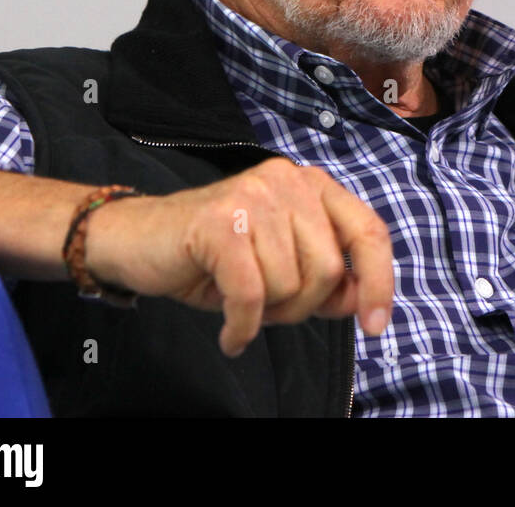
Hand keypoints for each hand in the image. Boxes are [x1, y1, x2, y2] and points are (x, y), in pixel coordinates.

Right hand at [82, 157, 393, 357]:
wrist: (135, 240)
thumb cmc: (214, 257)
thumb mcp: (281, 267)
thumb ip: (327, 278)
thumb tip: (363, 298)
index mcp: (312, 185)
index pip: (368, 231)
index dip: (380, 281)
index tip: (377, 324)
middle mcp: (288, 180)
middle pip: (328, 268)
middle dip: (301, 306)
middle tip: (266, 307)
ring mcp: (254, 195)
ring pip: (290, 284)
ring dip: (266, 313)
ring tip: (238, 301)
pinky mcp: (221, 222)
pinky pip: (251, 295)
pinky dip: (242, 326)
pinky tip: (231, 333)